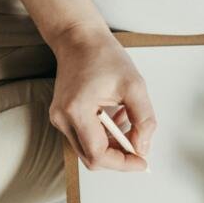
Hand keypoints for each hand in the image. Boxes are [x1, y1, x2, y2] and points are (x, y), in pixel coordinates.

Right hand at [49, 25, 155, 170]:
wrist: (79, 39)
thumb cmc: (103, 56)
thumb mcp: (134, 85)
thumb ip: (143, 120)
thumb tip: (143, 148)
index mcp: (76, 110)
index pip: (98, 154)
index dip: (122, 163)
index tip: (141, 161)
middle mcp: (62, 119)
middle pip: (91, 158)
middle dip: (118, 158)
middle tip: (139, 147)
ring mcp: (59, 119)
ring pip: (88, 151)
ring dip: (112, 146)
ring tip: (127, 122)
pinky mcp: (62, 118)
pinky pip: (85, 139)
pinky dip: (104, 137)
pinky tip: (116, 118)